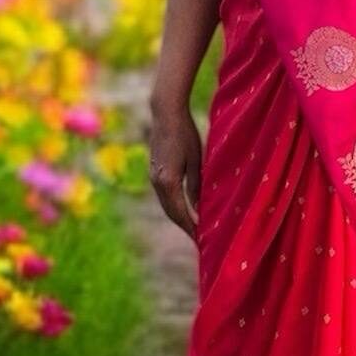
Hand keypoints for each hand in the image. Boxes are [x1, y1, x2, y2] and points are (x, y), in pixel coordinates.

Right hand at [148, 103, 202, 239]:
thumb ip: (197, 187)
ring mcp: (153, 177)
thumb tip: (199, 211)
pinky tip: (185, 209)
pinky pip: (165, 196)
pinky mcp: (154, 171)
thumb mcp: (197, 161)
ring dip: (180, 218)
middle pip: (171, 213)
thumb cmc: (185, 134)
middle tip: (199, 240)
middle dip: (186, 227)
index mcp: (168, 182)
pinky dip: (175, 206)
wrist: (165, 114)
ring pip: (167, 205)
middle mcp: (157, 183)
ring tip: (194, 228)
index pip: (180, 214)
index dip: (191, 229)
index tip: (202, 241)